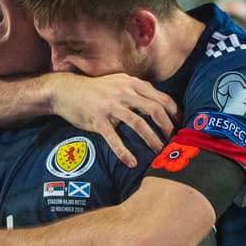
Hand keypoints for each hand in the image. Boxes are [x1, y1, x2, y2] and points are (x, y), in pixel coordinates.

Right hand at [50, 73, 180, 166]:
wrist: (66, 90)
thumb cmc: (95, 90)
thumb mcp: (118, 82)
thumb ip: (136, 91)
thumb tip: (158, 105)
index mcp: (132, 83)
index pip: (161, 97)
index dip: (174, 112)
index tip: (180, 125)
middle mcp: (124, 92)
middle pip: (155, 110)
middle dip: (167, 127)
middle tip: (173, 141)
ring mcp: (110, 106)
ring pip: (139, 124)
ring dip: (152, 140)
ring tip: (159, 152)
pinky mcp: (98, 120)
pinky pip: (114, 139)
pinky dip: (124, 152)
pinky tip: (131, 163)